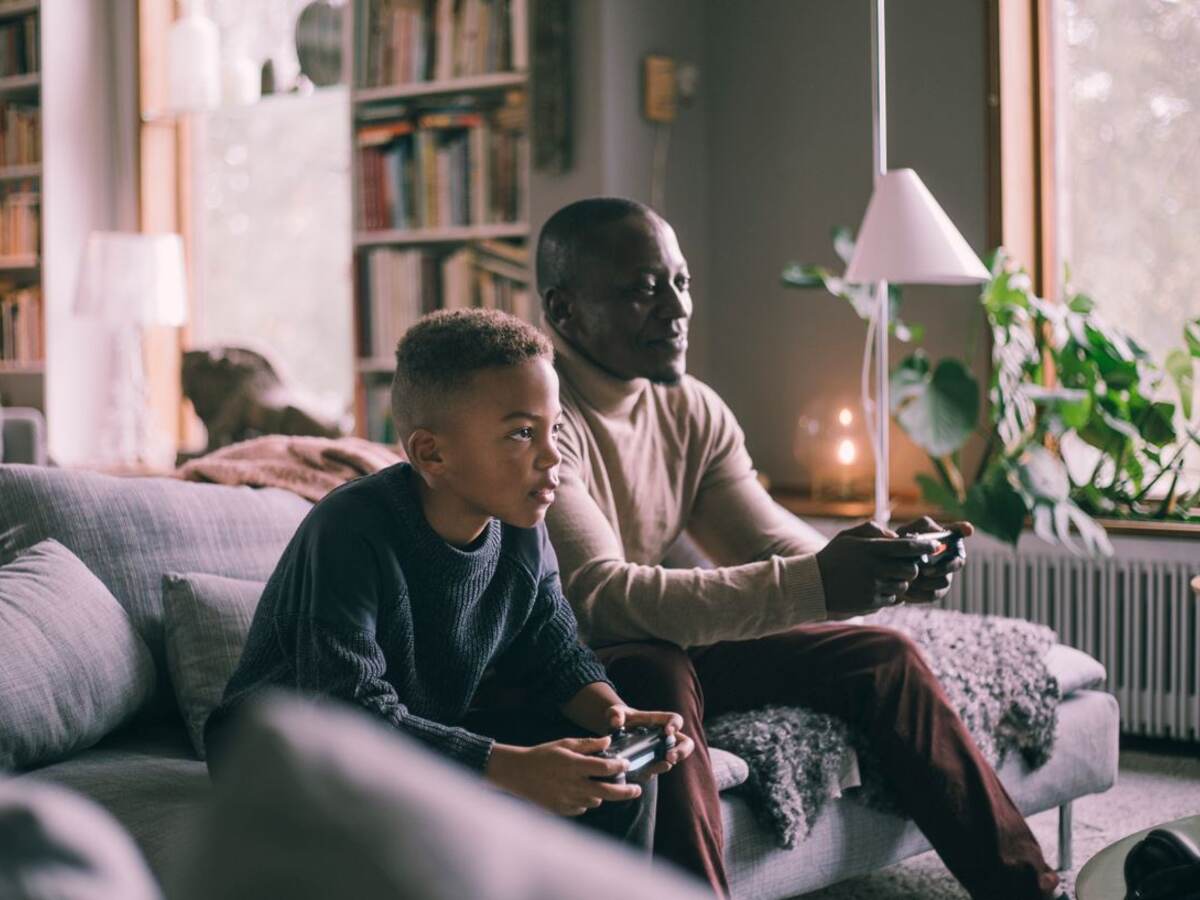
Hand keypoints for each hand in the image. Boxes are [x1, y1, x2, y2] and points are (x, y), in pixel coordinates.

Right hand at [485, 737, 642, 816]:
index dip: (620, 766)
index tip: (626, 764)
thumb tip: (608, 741)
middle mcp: (573, 785)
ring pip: (596, 801)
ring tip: (594, 784)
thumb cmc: (543, 755)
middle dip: (626, 791)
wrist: (518, 773)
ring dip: (601, 794)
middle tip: (637, 790)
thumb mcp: (565, 744)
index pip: (605, 768)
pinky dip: (585, 800)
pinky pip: (582, 807)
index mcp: (574, 766)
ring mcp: (568, 800)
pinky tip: (577, 791)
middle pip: (608, 792)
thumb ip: (588, 744)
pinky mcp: (562, 810)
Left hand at [604, 704, 695, 777]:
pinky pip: (658, 770)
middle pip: (686, 743)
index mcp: (660, 721)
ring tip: (656, 767)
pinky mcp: (653, 763)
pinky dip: (653, 772)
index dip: (675, 725)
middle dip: (682, 751)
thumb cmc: (619, 718)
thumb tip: (616, 722)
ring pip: (676, 759)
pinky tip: (644, 772)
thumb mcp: (615, 712)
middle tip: (670, 757)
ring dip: (668, 764)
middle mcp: (665, 737)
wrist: (613, 733)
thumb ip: (615, 713)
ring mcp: (661, 751)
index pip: (676, 719)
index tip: (668, 731)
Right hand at [815, 521, 942, 616]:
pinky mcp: (872, 602)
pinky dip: (889, 593)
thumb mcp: (849, 536)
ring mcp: (874, 587)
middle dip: (913, 567)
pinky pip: (892, 598)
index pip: (908, 548)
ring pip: (903, 585)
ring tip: (886, 576)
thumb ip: (873, 530)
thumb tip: (895, 535)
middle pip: (911, 570)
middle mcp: (875, 568)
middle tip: (907, 564)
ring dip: (900, 581)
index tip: (935, 546)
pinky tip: (876, 587)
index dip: (925, 547)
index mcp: (871, 549)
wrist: (814, 585)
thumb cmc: (833, 556)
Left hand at [895, 517, 972, 603]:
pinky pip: (934, 594)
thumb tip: (938, 530)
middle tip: (925, 570)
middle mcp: (948, 557)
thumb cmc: (896, 547)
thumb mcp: (905, 533)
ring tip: (910, 581)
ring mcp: (944, 575)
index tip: (967, 530)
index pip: (958, 531)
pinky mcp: (936, 591)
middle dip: (943, 567)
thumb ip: (921, 526)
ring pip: (945, 581)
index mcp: (941, 539)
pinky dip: (920, 593)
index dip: (964, 529)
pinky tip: (907, 590)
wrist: (884, 571)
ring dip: (927, 582)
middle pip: (958, 562)